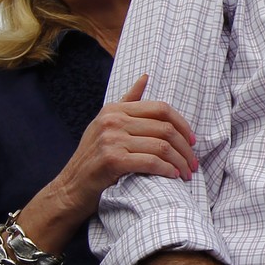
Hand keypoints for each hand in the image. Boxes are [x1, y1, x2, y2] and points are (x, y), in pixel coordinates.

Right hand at [49, 74, 196, 219]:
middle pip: (165, 128)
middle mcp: (113, 120)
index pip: (161, 108)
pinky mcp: (112, 160)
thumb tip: (146, 76)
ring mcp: (111, 139)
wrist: (70, 188)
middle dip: (185, 147)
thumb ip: (128, 102)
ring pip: (161, 146)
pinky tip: (173, 176)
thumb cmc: (93, 158)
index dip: (183, 124)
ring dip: (180, 161)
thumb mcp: (106, 124)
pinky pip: (151, 162)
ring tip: (186, 172)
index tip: (192, 141)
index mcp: (115, 109)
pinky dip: (167, 170)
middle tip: (193, 163)